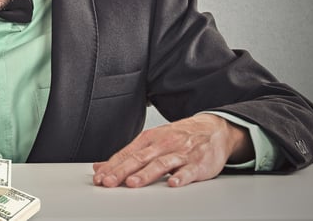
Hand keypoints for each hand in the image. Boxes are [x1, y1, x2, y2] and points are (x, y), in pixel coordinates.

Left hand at [93, 113, 253, 187]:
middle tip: (109, 181)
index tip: (100, 177)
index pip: (127, 153)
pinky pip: (188, 171)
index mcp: (149, 139)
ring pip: (161, 164)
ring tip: (133, 183)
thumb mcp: (152, 141)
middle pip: (139, 159)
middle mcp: (163, 144)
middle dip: (122, 171)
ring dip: (146, 174)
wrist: (213, 129)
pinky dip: (180, 177)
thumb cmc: (179, 137)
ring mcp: (180, 153)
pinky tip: (172, 184)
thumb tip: (101, 166)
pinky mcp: (198, 163)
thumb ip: (127, 155)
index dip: (112, 166)